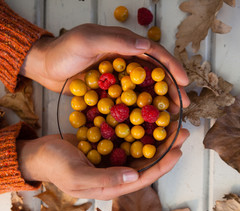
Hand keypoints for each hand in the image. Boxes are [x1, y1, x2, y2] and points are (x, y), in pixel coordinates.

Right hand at [16, 122, 188, 199]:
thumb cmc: (55, 166)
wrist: (38, 154)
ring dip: (155, 138)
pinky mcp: (106, 149)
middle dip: (165, 150)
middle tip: (181, 132)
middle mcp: (115, 175)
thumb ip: (105, 179)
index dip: (162, 166)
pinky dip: (139, 130)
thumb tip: (135, 176)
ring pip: (139, 151)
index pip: (142, 179)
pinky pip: (127, 140)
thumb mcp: (77, 176)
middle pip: (146, 164)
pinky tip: (148, 119)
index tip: (177, 151)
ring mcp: (111, 161)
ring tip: (170, 124)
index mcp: (110, 187)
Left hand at [21, 24, 189, 110]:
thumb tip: (146, 46)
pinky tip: (146, 125)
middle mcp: (127, 62)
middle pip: (155, 76)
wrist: (45, 66)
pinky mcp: (111, 93)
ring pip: (145, 91)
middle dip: (171, 91)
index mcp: (125, 45)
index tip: (185, 83)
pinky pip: (129, 103)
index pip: (155, 55)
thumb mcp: (87, 40)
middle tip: (183, 107)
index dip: (172, 68)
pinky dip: (139, 112)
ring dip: (158, 104)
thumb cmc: (64, 50)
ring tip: (170, 119)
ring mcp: (119, 79)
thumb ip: (115, 41)